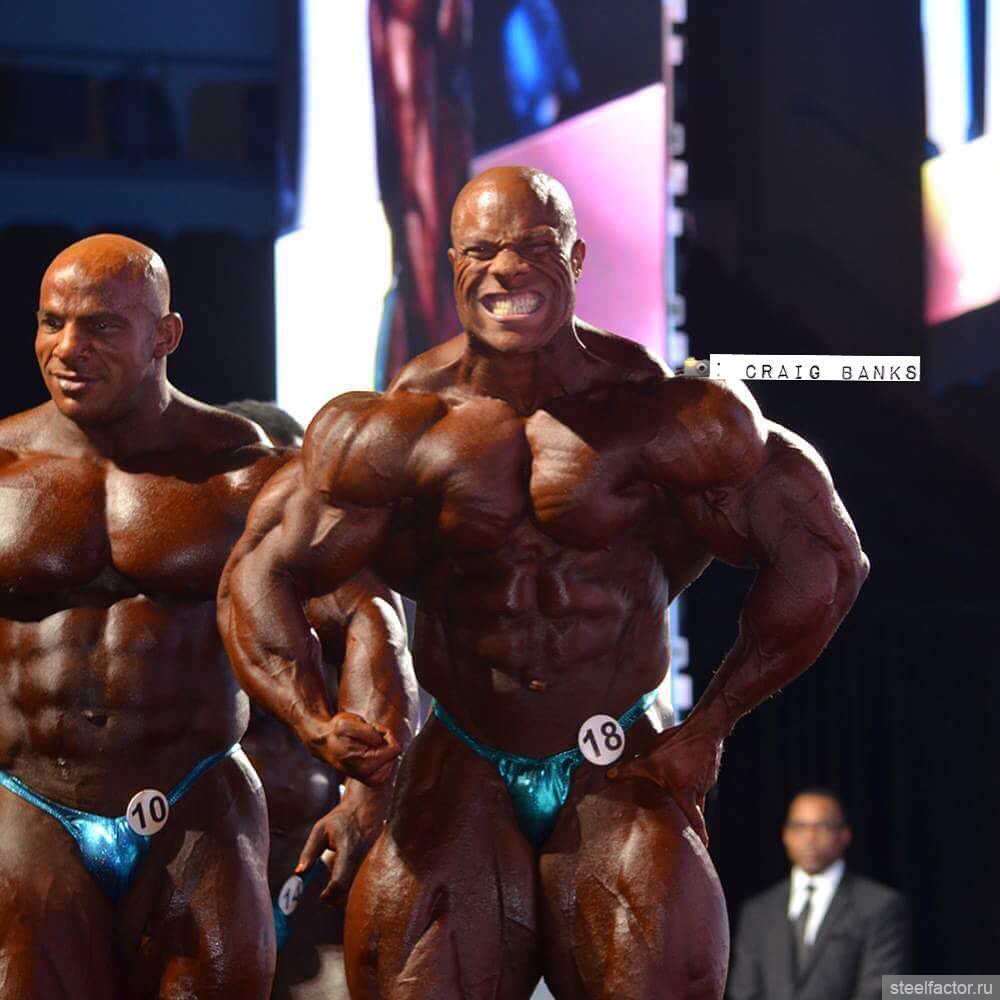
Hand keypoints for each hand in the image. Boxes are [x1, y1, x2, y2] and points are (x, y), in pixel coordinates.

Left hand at [294, 799, 380, 904]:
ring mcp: (370, 863)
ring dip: (344, 895)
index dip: (330, 893)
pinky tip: (343, 884)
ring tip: (332, 891)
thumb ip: (309, 851)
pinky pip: (362, 883)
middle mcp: (362, 860)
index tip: (321, 896)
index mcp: (348, 850)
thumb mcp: (321, 829)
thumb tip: (298, 872)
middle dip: (336, 899)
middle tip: (324, 896)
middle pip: (350, 891)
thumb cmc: (341, 819)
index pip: (340, 880)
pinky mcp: (373, 865)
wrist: (366, 807)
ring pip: (357, 889)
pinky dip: (352, 888)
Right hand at [308, 712, 400, 783]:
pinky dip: (379, 751)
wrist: (324, 744)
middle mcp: (370, 777)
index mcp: (366, 766)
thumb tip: (382, 741)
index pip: (395, 748)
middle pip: (394, 752)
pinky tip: (364, 748)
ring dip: (380, 745)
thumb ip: (369, 732)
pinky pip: (388, 759)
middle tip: (364, 736)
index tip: (371, 730)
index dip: (385, 734)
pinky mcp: (374, 778)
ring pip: (392, 755)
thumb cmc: (335, 733)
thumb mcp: (348, 724)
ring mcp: (373, 779)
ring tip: (362, 742)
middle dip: (383, 740)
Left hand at [607, 719, 722, 847]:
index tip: (703, 848)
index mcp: (685, 793)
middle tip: (684, 831)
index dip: (699, 836)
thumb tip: (609, 776)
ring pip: (696, 795)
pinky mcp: (708, 772)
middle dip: (688, 821)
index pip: (695, 822)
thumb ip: (630, 769)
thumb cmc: (677, 745)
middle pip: (695, 811)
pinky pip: (699, 782)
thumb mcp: (650, 758)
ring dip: (688, 797)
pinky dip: (691, 782)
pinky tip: (684, 772)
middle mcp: (698, 791)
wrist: (704, 727)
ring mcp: (706, 781)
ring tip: (679, 793)